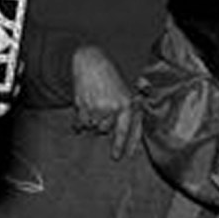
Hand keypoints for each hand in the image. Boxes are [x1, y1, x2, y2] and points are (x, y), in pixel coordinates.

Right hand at [70, 45, 141, 159]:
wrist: (90, 60)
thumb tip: (138, 121)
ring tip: (93, 106)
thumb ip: (134, 104)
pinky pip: (81, 123)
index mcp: (127, 103)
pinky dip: (80, 123)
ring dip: (93, 122)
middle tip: (102, 112)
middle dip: (104, 126)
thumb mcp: (128, 87)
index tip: (119, 157)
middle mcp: (112, 108)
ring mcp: (96, 108)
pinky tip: (82, 114)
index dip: (124, 147)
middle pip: (107, 130)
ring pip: (94, 127)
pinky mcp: (81, 106)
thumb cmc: (111, 72)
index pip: (127, 132)